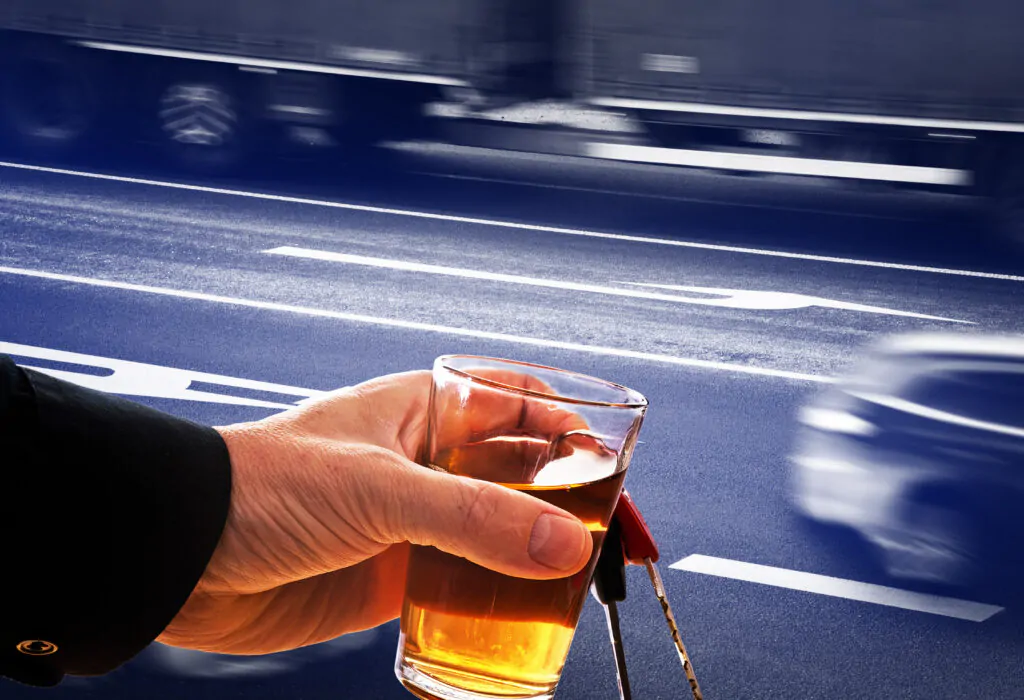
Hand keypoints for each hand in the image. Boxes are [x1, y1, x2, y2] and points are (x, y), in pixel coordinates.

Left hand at [156, 370, 593, 654]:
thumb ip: (474, 519)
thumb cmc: (260, 486)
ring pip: (501, 533)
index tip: (614, 468)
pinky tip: (523, 622)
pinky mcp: (395, 574)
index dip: (575, 428)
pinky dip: (497, 604)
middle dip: (572, 501)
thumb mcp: (378, 490)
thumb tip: (565, 546)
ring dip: (540, 557)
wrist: (183, 556)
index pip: (522, 402)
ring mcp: (415, 520)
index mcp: (426, 410)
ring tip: (577, 588)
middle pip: (524, 473)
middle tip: (611, 542)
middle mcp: (428, 461)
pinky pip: (464, 586)